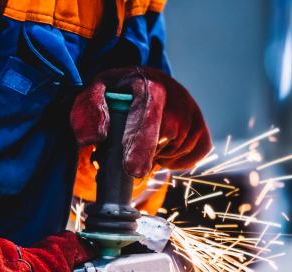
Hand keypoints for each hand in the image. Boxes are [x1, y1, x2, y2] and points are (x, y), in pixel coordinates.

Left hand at [70, 66, 211, 177]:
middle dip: (139, 154)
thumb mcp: (96, 90)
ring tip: (143, 138)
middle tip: (124, 144)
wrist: (143, 81)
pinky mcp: (201, 127)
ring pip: (175, 153)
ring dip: (156, 155)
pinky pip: (196, 155)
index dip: (141, 147)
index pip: (149, 121)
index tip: (134, 170)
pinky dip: (179, 160)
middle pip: (161, 145)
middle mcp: (177, 98)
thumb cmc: (117, 91)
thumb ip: (90, 109)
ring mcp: (193, 112)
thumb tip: (96, 137)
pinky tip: (163, 149)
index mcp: (150, 87)